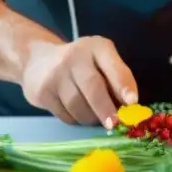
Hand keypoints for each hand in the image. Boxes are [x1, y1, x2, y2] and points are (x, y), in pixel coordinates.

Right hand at [21, 36, 137, 126]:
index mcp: (96, 47)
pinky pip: (64, 114)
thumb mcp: (101, 62)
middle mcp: (74, 57)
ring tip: (96, 118)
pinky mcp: (42, 91)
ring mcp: (55, 74)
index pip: (112, 65)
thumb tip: (129, 107)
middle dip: (106, 109)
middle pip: (93, 86)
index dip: (123, 84)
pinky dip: (75, 119)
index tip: (132, 102)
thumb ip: (116, 78)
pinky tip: (77, 113)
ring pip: (77, 105)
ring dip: (91, 118)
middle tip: (114, 124)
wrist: (39, 61)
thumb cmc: (81, 65)